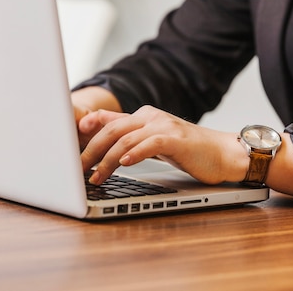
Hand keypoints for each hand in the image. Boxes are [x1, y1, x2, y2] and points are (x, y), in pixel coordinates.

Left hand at [79, 105, 249, 184]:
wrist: (223, 154)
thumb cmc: (188, 151)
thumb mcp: (155, 141)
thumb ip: (132, 137)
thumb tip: (103, 140)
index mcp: (143, 117)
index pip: (109, 121)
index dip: (87, 130)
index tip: (70, 146)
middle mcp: (150, 116)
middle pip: (111, 129)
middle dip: (90, 150)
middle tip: (76, 169)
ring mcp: (163, 126)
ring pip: (125, 139)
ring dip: (106, 159)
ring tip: (95, 176)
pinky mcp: (176, 139)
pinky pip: (150, 143)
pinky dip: (134, 153)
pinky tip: (124, 163)